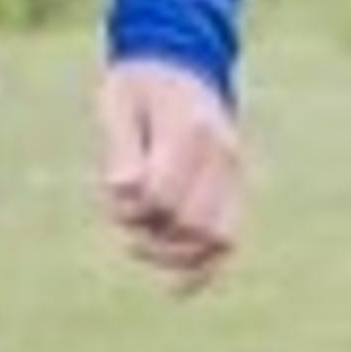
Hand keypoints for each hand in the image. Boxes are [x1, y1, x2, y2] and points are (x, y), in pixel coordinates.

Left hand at [99, 58, 242, 294]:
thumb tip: (122, 190)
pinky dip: (204, 271)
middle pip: (190, 223)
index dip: (130, 209)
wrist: (180, 60)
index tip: (114, 196)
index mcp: (190, 130)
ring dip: (174, 254)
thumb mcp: (117, 101)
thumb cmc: (139, 83)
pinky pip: (230, 242)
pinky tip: (175, 291)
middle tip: (126, 220)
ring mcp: (235, 173)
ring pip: (218, 240)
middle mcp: (222, 154)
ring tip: (141, 244)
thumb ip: (120, 146)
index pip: (161, 195)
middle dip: (151, 232)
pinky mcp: (236, 188)